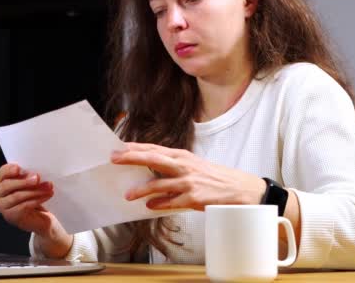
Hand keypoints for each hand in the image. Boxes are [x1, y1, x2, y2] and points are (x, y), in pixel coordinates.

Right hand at [0, 164, 71, 257]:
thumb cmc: (34, 197)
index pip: (2, 173)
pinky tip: (47, 196)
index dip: (9, 170)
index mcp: (2, 182)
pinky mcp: (10, 216)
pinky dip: (37, 200)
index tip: (19, 168)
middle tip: (38, 178)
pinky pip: (23, 206)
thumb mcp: (32, 184)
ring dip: (34, 191)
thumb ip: (30, 177)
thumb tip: (34, 175)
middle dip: (24, 181)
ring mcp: (2, 206)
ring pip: (16, 196)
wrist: (40, 218)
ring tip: (48, 187)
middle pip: (7, 185)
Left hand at [110, 142, 266, 210]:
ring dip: (141, 190)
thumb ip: (173, 168)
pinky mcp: (194, 198)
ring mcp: (189, 181)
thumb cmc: (215, 178)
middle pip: (153, 158)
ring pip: (158, 184)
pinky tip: (150, 206)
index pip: (155, 149)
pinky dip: (158, 204)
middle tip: (114, 159)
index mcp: (183, 156)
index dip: (135, 148)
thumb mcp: (194, 166)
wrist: (241, 189)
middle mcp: (185, 165)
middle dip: (132, 158)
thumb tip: (150, 174)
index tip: (118, 148)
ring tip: (128, 195)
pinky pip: (171, 202)